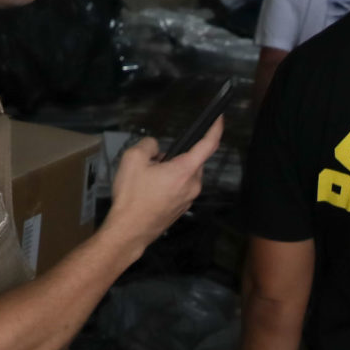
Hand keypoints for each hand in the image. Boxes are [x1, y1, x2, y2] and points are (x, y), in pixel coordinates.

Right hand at [102, 118, 221, 252]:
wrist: (129, 231)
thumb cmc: (132, 196)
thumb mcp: (133, 159)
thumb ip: (148, 145)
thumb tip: (156, 148)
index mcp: (185, 170)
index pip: (208, 145)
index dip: (215, 129)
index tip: (220, 118)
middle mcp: (193, 185)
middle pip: (192, 160)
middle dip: (176, 155)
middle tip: (153, 160)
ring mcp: (189, 199)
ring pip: (184, 174)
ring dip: (171, 170)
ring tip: (148, 178)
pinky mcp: (182, 209)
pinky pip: (179, 188)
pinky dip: (169, 183)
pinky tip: (150, 190)